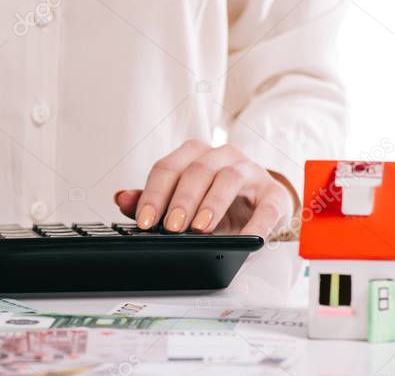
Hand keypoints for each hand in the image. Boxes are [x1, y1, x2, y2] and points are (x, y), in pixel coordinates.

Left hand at [114, 141, 296, 238]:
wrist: (259, 205)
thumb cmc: (215, 200)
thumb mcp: (181, 201)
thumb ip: (151, 201)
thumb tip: (121, 199)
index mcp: (194, 154)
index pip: (168, 168)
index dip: (154, 194)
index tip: (144, 221)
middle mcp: (221, 156)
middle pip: (197, 170)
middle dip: (182, 200)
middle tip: (172, 227)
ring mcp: (249, 171)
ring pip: (229, 178)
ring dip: (212, 204)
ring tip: (200, 229)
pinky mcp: (273, 193)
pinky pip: (267, 205)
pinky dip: (257, 223)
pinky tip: (246, 239)